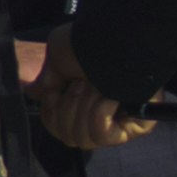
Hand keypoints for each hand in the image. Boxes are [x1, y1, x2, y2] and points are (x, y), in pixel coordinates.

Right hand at [31, 36, 149, 152]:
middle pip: (69, 138)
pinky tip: (109, 97)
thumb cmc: (89, 43)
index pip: (58, 129)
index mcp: (83, 102)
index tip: (54, 93)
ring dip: (84, 108)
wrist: (111, 38)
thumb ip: (48, 82)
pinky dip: (99, 114)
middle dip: (69, 108)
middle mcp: (101, 114)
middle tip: (80, 83)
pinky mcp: (137, 126)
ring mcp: (120, 122)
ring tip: (94, 86)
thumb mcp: (57, 58)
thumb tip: (39, 95)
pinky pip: (104, 135)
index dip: (51, 114)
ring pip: (84, 138)